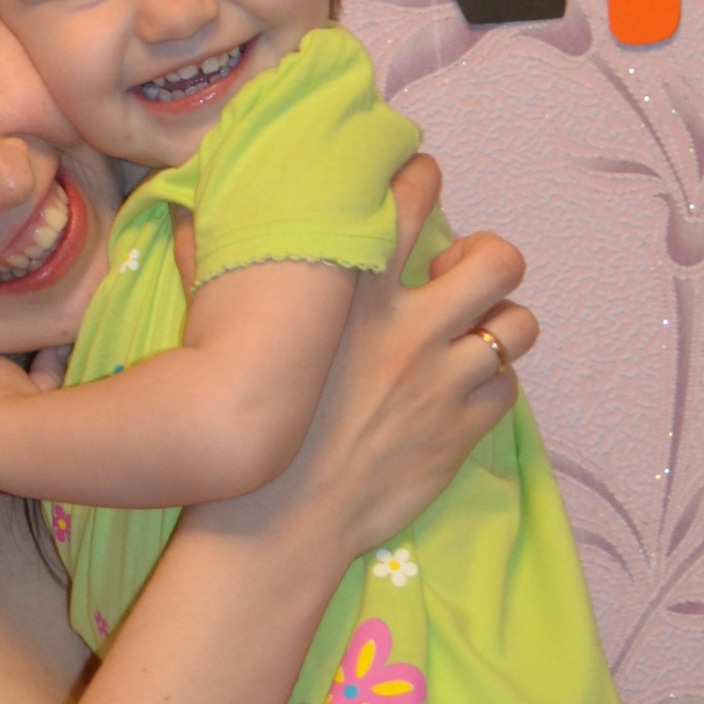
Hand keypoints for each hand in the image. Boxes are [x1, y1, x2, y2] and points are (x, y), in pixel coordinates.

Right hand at [194, 156, 536, 561]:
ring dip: (499, 324)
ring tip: (468, 333)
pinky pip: (507, 389)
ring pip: (519, 325)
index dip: (424, 179)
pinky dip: (489, 386)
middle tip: (459, 273)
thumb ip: (210, 259)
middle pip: (499, 260)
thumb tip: (183, 211)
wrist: (279, 525)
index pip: (416, 198)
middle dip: (488, 257)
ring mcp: (443, 383)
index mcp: (354, 291)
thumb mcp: (218, 329)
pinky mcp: (461, 433)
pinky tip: (455, 392)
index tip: (418, 184)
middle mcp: (409, 328)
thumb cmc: (245, 420)